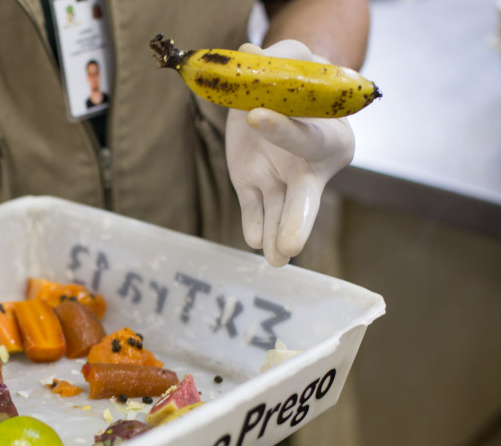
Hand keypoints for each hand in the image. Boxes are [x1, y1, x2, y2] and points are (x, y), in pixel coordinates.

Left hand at [225, 40, 354, 266]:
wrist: (278, 93)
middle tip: (291, 247)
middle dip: (298, 222)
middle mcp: (311, 165)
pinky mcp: (254, 185)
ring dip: (275, 235)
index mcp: (331, 132)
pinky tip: (255, 241)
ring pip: (281, 211)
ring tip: (274, 260)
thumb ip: (272, 60)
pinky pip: (255, 209)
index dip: (282, 127)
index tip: (256, 116)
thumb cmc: (294, 75)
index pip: (307, 135)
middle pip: (306, 197)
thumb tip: (247, 52)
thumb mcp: (289, 59)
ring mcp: (283, 179)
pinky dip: (255, 225)